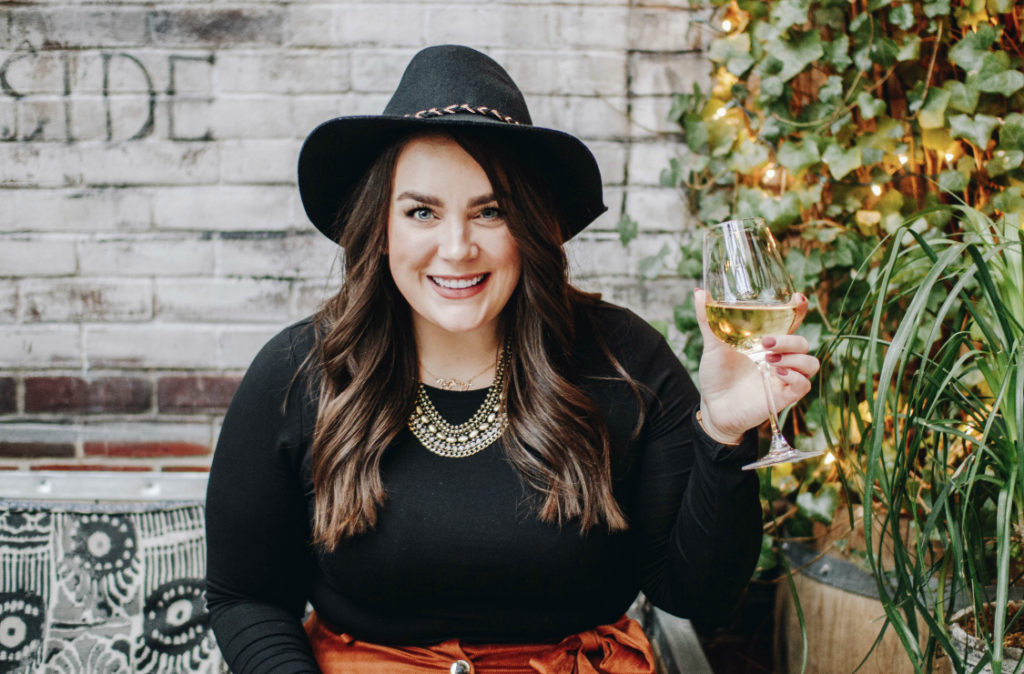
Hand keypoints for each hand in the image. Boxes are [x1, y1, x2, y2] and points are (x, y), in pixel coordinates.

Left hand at [693, 288, 818, 443]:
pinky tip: (776, 373)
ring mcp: (784, 377)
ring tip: (768, 359)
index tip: (797, 298)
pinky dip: (795, 377)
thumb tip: (699, 292)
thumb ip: (709, 320)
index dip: (800, 309)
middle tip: (766, 342)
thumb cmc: (717, 375)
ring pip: (810, 363)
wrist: (712, 406)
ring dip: (794, 358)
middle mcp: (781, 358)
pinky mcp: (784, 396)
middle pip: (803, 343)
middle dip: (789, 340)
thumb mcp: (712, 345)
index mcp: (769, 342)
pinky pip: (804, 385)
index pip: (793, 323)